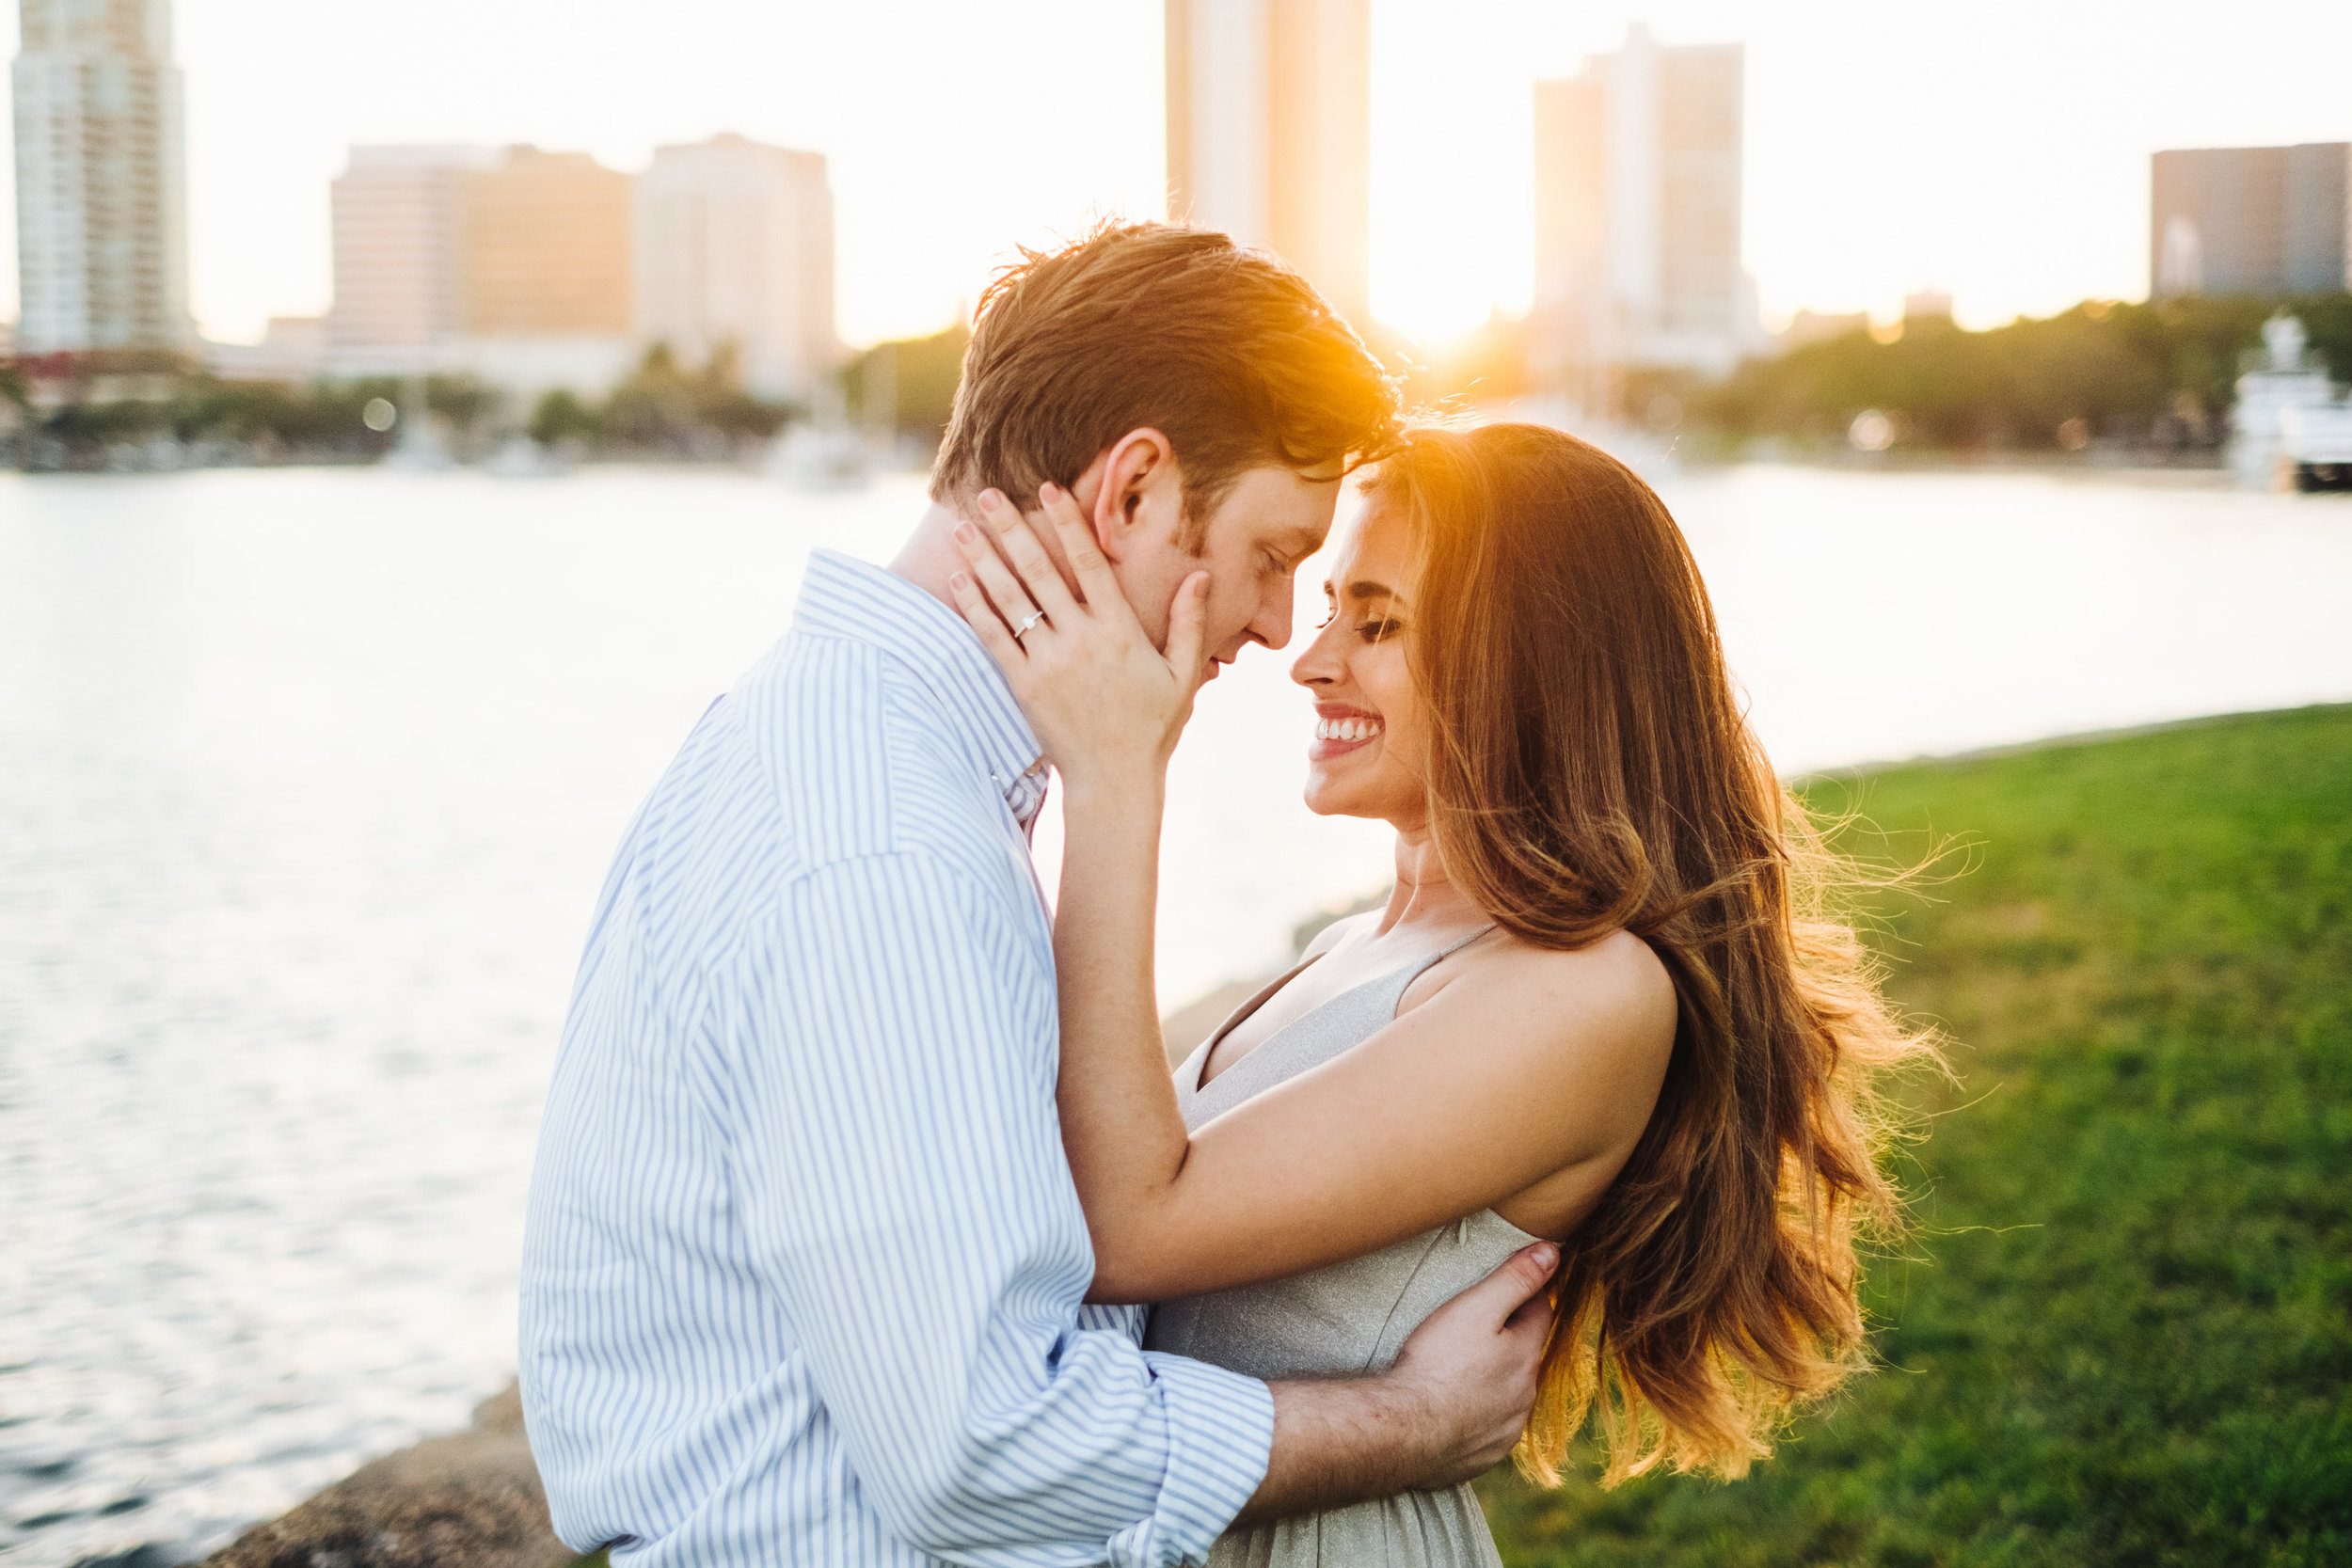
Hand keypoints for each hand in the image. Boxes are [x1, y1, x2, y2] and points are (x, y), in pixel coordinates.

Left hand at [946, 484, 1209, 787]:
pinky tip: (959, 580)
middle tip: (986, 494)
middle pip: (1040, 571)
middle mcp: (1081, 640)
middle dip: (1011, 529)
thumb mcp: (1182, 675)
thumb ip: (1188, 623)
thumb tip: (1199, 576)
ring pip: (1011, 600)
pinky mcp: (1024, 686)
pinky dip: (975, 608)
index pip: (1090, 563)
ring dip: (984, 560)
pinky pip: (993, 639)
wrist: (1114, 781)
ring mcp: (1049, 662)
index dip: (1067, 523)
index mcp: (1120, 630)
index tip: (1049, 489)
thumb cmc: (1152, 729)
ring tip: (961, 529)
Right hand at [1384, 1241, 1556, 1487]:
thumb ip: (1515, 1279)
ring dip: (1493, 1381)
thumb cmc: (1438, 1363)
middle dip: (1509, 1340)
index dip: (1526, 1293)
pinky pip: (1487, 1429)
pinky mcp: (1483, 1455)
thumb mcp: (1476, 1307)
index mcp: (1526, 1356)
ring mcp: (1505, 1430)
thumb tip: (1553, 1252)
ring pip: (1508, 1394)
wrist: (1405, 1431)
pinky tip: (1452, 1408)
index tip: (1511, 1283)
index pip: (1540, 1312)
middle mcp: (1525, 1395)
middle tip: (1476, 1326)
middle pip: (1524, 1355)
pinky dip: (1476, 1416)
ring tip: (1459, 1369)